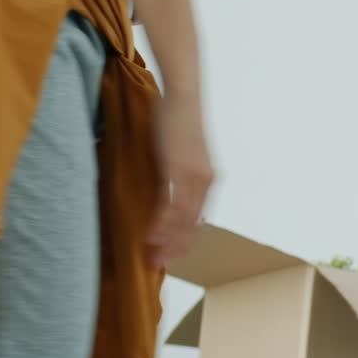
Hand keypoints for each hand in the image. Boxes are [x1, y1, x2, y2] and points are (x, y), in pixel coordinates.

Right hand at [148, 92, 214, 268]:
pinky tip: (151, 235)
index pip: (199, 217)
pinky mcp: (176, 167)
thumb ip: (176, 170)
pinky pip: (169, 202)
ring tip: (155, 258)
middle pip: (192, 223)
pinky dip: (161, 221)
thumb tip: (165, 183)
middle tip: (162, 265)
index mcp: (207, 179)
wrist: (184, 93)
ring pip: (182, 218)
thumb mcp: (180, 149)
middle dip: (177, 246)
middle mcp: (204, 180)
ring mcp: (192, 176)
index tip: (175, 254)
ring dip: (168, 240)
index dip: (186, 238)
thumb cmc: (178, 117)